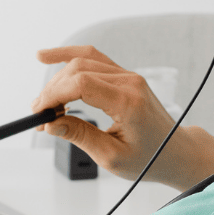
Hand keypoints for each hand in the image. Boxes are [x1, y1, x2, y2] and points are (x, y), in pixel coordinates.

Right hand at [32, 46, 213, 191]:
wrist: (174, 151)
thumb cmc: (150, 157)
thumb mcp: (112, 156)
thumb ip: (80, 136)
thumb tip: (50, 124)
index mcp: (128, 101)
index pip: (82, 84)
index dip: (54, 94)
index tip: (39, 111)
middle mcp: (129, 82)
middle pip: (79, 70)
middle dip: (53, 90)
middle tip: (39, 113)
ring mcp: (128, 76)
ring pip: (84, 61)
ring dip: (59, 78)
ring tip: (43, 100)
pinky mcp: (124, 76)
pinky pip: (94, 59)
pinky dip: (70, 57)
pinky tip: (49, 57)